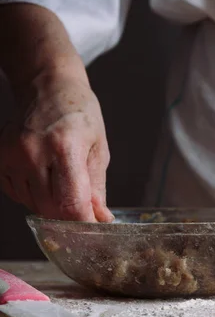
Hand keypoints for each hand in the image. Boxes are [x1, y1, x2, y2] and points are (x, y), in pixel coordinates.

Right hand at [0, 73, 112, 221]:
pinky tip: (45, 176)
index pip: (72, 203)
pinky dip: (34, 195)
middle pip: (51, 208)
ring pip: (33, 205)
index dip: (84, 223)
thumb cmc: (80, 116)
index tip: (94, 229)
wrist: (47, 87)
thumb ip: (97, 188)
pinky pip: (17, 194)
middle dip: (71, 216)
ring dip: (52, 205)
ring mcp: (12, 155)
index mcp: (65, 147)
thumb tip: (100, 219)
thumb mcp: (98, 149)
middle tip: (84, 209)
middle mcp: (33, 152)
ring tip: (63, 182)